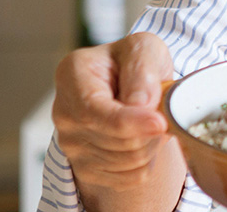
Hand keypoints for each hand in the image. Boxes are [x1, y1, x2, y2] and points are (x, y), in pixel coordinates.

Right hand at [52, 32, 186, 211]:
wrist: (127, 81)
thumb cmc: (132, 61)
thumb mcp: (143, 48)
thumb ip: (142, 69)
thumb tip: (140, 104)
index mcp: (72, 76)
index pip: (94, 112)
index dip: (129, 123)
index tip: (159, 122)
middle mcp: (64, 113)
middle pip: (116, 141)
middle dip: (151, 128)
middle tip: (162, 107)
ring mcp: (71, 145)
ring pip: (127, 162)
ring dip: (153, 142)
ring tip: (152, 118)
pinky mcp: (86, 168)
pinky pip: (129, 178)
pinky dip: (148, 160)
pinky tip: (145, 136)